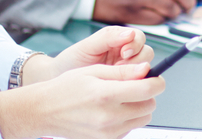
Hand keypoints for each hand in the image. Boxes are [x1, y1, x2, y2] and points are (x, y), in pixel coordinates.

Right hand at [0, 62, 162, 138]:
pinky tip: (112, 110)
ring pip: (142, 119)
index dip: (157, 82)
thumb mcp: (93, 71)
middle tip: (135, 86)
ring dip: (139, 107)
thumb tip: (146, 69)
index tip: (156, 78)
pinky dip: (128, 119)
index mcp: (106, 94)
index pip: (148, 89)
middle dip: (148, 94)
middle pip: (149, 106)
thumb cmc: (66, 88)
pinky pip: (129, 128)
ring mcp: (107, 132)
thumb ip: (123, 71)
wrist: (44, 111)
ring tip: (122, 98)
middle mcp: (109, 116)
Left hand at [42, 26, 153, 79]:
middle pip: (146, 54)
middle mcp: (125, 56)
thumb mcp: (87, 47)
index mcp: (118, 41)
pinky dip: (131, 88)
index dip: (136, 44)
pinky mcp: (124, 87)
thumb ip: (107, 38)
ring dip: (135, 76)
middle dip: (137, 61)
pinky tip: (118, 90)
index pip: (139, 38)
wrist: (58, 82)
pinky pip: (137, 88)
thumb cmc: (71, 61)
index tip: (124, 53)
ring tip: (117, 81)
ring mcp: (126, 72)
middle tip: (121, 69)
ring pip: (145, 72)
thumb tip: (129, 33)